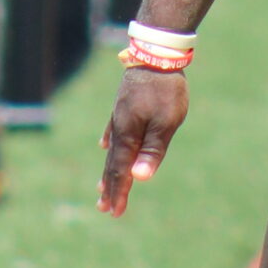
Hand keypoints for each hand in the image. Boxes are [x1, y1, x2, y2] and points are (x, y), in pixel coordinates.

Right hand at [97, 65, 188, 215]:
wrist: (156, 55)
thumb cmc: (165, 91)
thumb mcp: (166, 123)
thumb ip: (152, 150)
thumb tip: (139, 178)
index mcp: (129, 135)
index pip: (121, 170)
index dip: (119, 192)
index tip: (115, 211)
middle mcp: (120, 128)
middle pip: (113, 163)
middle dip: (110, 186)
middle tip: (105, 208)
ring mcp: (120, 115)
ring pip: (112, 148)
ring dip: (108, 168)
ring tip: (101, 185)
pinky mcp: (123, 104)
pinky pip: (112, 129)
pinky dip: (108, 141)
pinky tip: (104, 145)